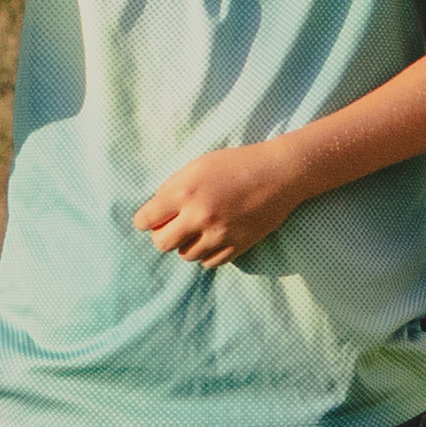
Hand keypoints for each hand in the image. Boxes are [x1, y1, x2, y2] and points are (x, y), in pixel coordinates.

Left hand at [131, 140, 314, 268]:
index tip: (152, 219)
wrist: (280, 173)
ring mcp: (220, 233)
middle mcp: (200, 215)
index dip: (146, 220)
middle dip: (163, 235)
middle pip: (162, 244)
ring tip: (199, 229)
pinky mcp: (238, 245)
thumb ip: (172, 187)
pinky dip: (207, 253)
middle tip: (175, 226)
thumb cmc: (237, 164)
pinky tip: (213, 238)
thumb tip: (155, 210)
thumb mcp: (198, 165)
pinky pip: (210, 262)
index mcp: (185, 192)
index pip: (145, 220)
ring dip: (187, 244)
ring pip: (186, 255)